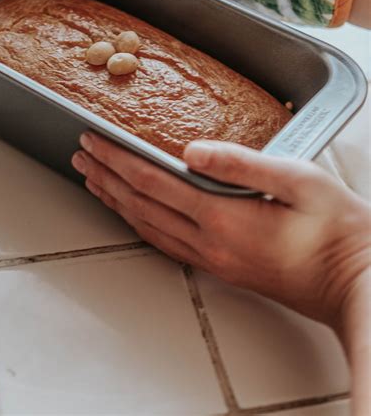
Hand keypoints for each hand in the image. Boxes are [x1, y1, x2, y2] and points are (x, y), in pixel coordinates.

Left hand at [72, 134, 369, 328]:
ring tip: (93, 182)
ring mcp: (214, 259)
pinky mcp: (222, 267)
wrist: (357, 282)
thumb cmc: (337, 230)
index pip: (153, 182)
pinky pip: (166, 242)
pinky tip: (133, 215)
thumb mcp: (298, 180)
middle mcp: (210, 242)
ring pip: (148, 227)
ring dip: (116, 202)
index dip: (117, 159)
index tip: (92, 140)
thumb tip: (191, 150)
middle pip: (140, 206)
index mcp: (224, 217)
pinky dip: (140, 223)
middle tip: (80, 157)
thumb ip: (241, 164)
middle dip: (106, 178)